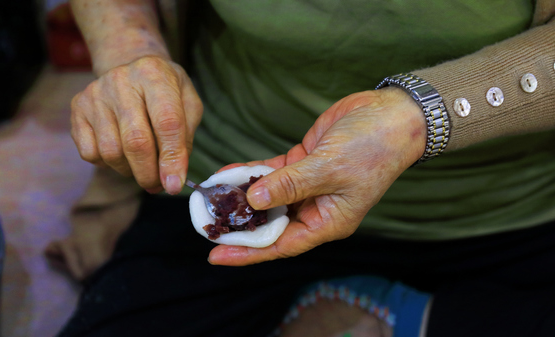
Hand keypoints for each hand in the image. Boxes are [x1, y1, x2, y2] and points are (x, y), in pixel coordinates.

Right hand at [71, 55, 202, 193]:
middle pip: (135, 141)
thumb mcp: (187, 104)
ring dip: (130, 170)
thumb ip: (186, 138)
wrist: (129, 64)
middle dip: (149, 173)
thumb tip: (173, 177)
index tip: (174, 185)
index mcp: (155, 75)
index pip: (167, 122)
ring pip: (111, 152)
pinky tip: (121, 153)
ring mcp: (96, 94)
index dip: (172, 158)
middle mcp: (121, 81)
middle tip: (158, 185)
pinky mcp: (78, 108)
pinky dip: (108, 164)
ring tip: (142, 165)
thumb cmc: (164, 90)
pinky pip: (91, 153)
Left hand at [208, 87, 426, 265]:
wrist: (390, 114)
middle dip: (238, 224)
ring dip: (240, 196)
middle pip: (269, 224)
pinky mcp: (301, 163)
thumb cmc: (372, 147)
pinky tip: (228, 173)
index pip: (281, 244)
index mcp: (328, 221)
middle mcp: (315, 208)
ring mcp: (306, 186)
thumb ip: (290, 185)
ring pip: (266, 198)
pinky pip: (269, 174)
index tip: (216, 255)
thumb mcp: (329, 169)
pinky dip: (249, 173)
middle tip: (205, 224)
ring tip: (209, 199)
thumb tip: (254, 201)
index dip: (248, 252)